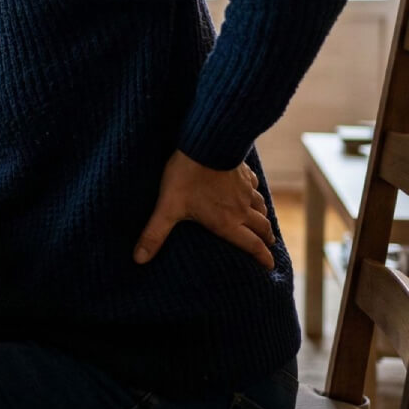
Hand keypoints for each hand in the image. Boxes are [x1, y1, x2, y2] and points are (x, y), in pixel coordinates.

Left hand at [134, 150, 275, 269]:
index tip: (270, 266)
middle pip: (262, 228)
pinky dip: (256, 194)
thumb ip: (154, 234)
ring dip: (264, 218)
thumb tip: (138, 259)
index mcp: (227, 222)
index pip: (251, 245)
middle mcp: (241, 208)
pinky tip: (252, 192)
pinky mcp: (244, 172)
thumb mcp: (168, 207)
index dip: (263, 258)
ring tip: (263, 224)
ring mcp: (245, 189)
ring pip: (262, 207)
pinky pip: (255, 186)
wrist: (205, 142)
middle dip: (266, 240)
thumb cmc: (187, 176)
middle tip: (268, 247)